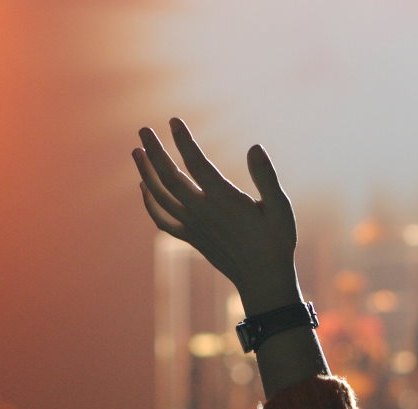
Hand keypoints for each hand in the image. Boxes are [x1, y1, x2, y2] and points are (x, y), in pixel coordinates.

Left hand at [134, 118, 300, 314]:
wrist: (262, 279)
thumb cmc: (276, 241)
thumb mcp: (281, 208)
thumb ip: (267, 177)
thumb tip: (255, 147)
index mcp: (224, 200)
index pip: (197, 163)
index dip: (184, 141)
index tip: (173, 121)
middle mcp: (202, 212)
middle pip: (169, 177)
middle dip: (154, 151)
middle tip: (143, 130)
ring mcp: (193, 226)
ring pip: (160, 196)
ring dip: (145, 173)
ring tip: (136, 151)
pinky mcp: (190, 237)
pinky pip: (162, 219)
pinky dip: (149, 203)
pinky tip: (143, 188)